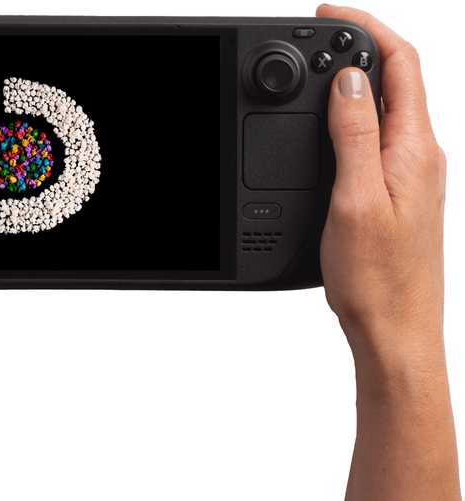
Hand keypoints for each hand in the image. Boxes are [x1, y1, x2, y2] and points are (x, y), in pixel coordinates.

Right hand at [318, 6, 458, 500]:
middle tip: (319, 35)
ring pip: (390, 107)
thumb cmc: (378, 278)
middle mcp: (422, 156)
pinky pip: (383, 136)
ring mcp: (415, 174)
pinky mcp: (402, 192)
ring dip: (358, 81)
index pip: (401, 65)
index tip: (328, 13)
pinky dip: (357, 116)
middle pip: (400, 79)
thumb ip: (356, 135)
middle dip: (361, 46)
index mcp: (415, 150)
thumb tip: (352, 81)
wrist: (398, 328)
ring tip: (321, 72)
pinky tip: (334, 125)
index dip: (367, 28)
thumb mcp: (356, 199)